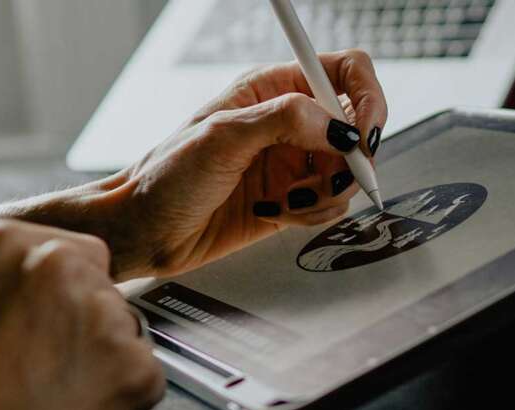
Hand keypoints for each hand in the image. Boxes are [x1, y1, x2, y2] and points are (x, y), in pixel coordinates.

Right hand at [0, 220, 163, 409]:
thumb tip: (15, 288)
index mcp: (16, 242)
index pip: (83, 256)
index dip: (70, 296)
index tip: (52, 321)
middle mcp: (65, 265)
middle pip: (109, 292)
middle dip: (91, 326)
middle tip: (55, 363)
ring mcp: (106, 315)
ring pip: (130, 332)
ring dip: (109, 359)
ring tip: (62, 390)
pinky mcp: (137, 365)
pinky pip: (149, 378)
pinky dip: (127, 398)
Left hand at [103, 51, 387, 278]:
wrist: (147, 230)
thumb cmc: (167, 177)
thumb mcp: (223, 136)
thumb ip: (286, 121)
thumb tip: (339, 128)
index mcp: (274, 88)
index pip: (346, 72)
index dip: (367, 99)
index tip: (362, 136)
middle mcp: (290, 122)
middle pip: (357, 129)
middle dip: (349, 160)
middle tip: (325, 180)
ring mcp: (294, 161)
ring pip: (348, 173)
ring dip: (326, 193)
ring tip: (286, 200)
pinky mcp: (294, 198)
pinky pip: (331, 204)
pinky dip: (313, 214)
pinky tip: (277, 213)